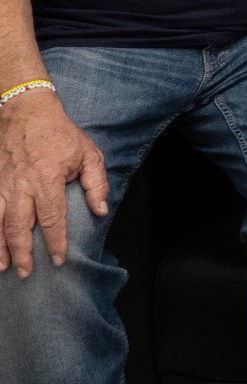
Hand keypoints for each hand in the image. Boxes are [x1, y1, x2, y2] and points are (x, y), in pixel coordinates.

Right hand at [0, 89, 108, 276]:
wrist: (26, 111)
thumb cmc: (60, 134)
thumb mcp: (88, 154)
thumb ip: (96, 184)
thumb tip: (101, 210)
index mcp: (47, 180)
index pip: (52, 218)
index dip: (55, 242)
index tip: (57, 260)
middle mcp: (21, 185)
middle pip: (19, 226)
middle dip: (22, 252)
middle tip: (26, 272)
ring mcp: (2, 184)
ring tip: (3, 266)